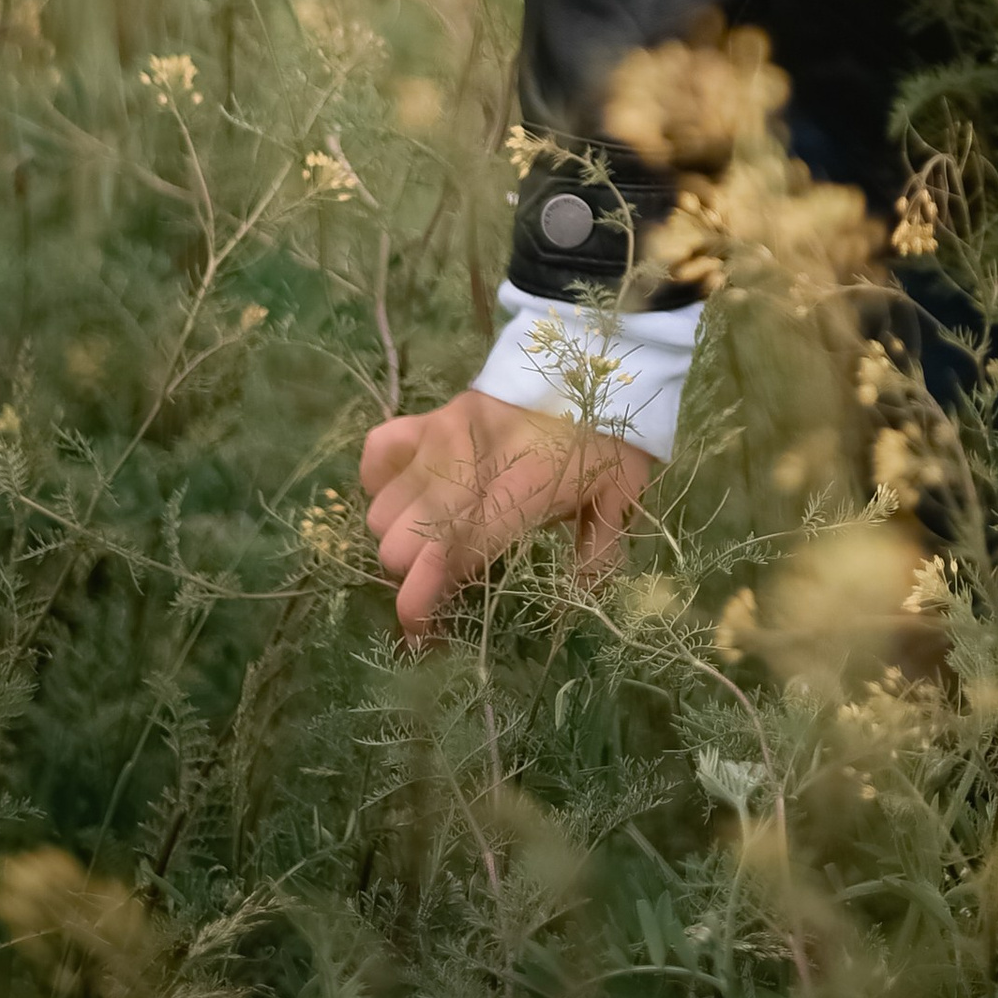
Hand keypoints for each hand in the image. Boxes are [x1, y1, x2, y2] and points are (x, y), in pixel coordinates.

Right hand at [360, 389, 654, 639]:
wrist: (593, 360)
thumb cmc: (608, 435)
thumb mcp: (619, 495)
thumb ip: (597, 555)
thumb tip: (572, 607)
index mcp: (524, 480)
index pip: (458, 548)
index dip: (428, 600)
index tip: (422, 638)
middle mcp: (470, 457)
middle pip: (402, 540)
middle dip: (415, 575)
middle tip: (443, 583)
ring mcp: (442, 432)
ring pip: (382, 508)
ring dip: (400, 537)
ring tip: (432, 542)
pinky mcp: (427, 413)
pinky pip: (377, 453)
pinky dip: (381, 484)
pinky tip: (408, 500)